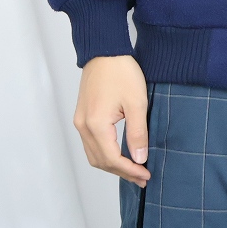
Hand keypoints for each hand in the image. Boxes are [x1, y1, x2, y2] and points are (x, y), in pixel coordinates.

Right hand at [72, 55, 151, 187]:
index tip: (146, 175)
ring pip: (93, 154)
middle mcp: (83, 126)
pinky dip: (105, 153)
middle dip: (121, 172)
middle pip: (100, 161)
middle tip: (141, 177)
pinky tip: (119, 153)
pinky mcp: (82, 115)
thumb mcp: (136, 102)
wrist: (105, 50)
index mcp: (95, 124)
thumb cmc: (121, 71)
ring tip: (133, 169)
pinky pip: (91, 143)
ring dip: (112, 164)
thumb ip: (137, 133)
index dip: (129, 171)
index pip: (112, 160)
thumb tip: (139, 159)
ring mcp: (80, 121)